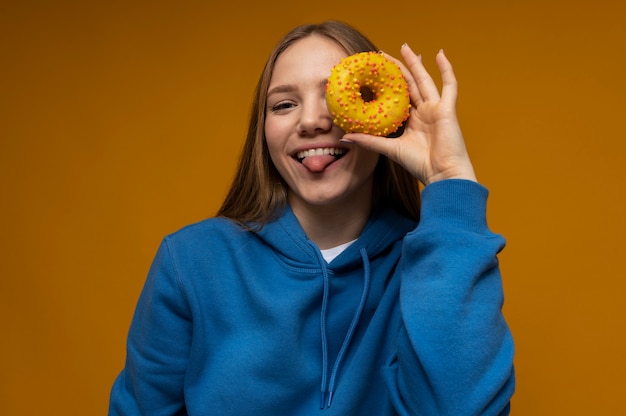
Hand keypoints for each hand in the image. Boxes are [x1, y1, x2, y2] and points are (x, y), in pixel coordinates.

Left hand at [341, 45, 476, 185]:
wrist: (442, 174)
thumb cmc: (419, 165)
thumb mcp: (389, 149)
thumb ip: (368, 141)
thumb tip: (344, 138)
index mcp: (412, 121)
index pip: (397, 97)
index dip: (387, 85)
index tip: (373, 73)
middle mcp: (424, 112)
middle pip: (409, 85)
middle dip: (398, 69)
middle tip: (383, 55)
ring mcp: (436, 109)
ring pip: (424, 80)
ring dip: (414, 63)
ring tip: (405, 47)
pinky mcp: (447, 109)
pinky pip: (449, 85)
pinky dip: (446, 69)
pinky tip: (440, 54)